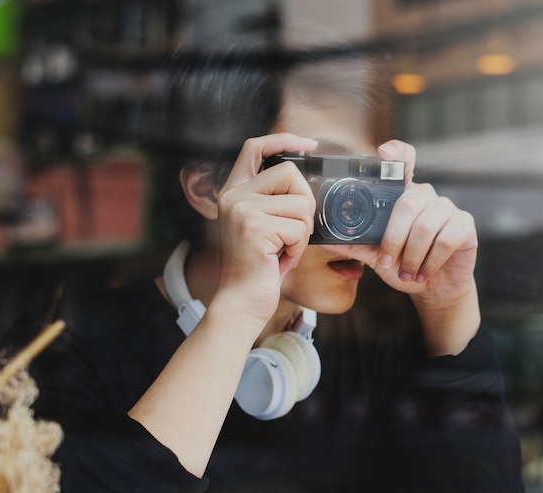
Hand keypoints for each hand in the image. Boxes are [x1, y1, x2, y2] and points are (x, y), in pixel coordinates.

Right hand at [215, 133, 317, 325]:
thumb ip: (273, 200)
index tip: (309, 145)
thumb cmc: (257, 267)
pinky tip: (281, 258)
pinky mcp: (254, 227)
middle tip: (295, 230)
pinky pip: (298, 227)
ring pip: (299, 202)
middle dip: (304, 202)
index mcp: (233, 192)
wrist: (241, 302)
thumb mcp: (261, 226)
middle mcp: (232, 196)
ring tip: (284, 248)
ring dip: (302, 230)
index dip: (284, 139)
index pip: (255, 148)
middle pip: (289, 172)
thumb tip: (305, 183)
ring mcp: (241, 210)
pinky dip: (298, 247)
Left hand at [323, 139, 479, 353]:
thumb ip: (354, 245)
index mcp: (402, 197)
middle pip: (407, 203)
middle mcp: (425, 196)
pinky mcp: (464, 225)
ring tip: (407, 273)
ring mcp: (447, 208)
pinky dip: (430, 262)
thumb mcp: (375, 256)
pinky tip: (424, 273)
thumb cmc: (403, 266)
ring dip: (412, 256)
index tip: (383, 152)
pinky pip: (445, 240)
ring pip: (425, 226)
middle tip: (388, 262)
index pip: (403, 163)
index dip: (396, 153)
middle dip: (394, 239)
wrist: (433, 288)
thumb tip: (324, 239)